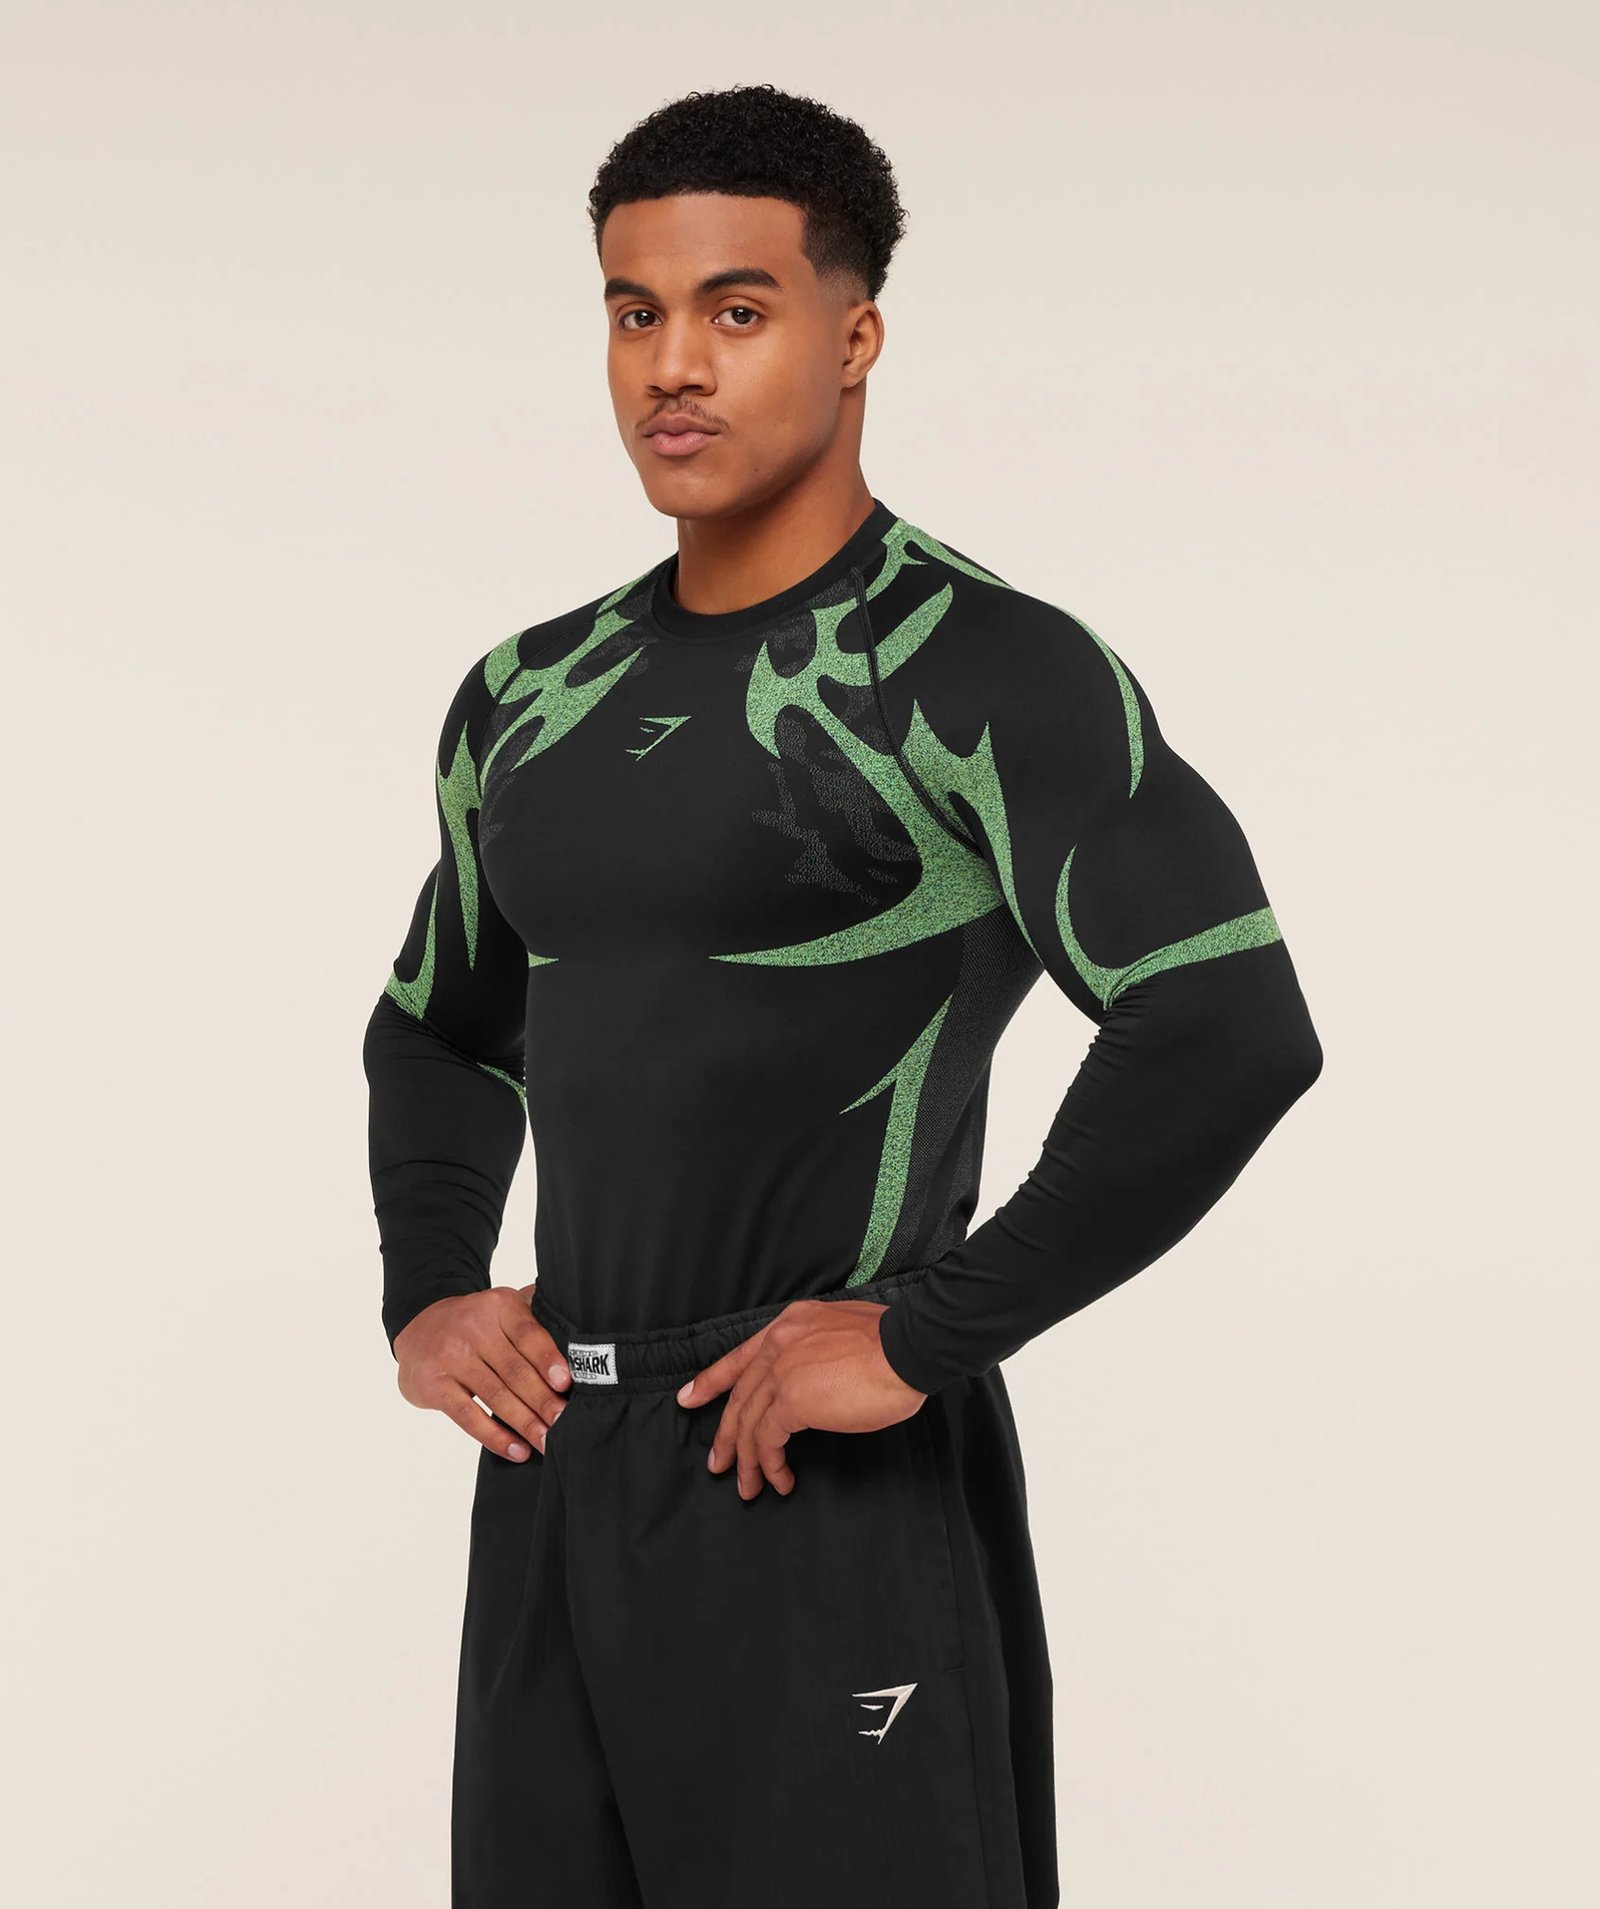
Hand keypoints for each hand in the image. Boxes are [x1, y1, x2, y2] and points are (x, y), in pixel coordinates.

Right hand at [393, 1283, 570, 1459]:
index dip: (548, 1360)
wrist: (418, 1327)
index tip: (566, 1384)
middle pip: (515, 1370)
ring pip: (496, 1396)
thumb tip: (580, 1337)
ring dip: (526, 1424)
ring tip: (548, 1442)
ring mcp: (451, 1357)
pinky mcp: (433, 1385)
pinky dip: (495, 1437)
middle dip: (543, 1401)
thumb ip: (536, 1315)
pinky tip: (517, 1450)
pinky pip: (469, 1416)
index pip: (528, 1334)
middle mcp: (474, 1329)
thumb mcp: (502, 1307)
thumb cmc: (475, 1323)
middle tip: (566, 1424)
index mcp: (499, 1306)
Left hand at [676, 1298, 927, 1500]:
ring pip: (748, 1422)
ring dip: (747, 1460)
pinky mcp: (792, 1400)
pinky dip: (769, 1464)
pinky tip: (779, 1479)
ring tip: (748, 1486)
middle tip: (719, 1463)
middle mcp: (780, 1343)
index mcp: (792, 1324)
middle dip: (726, 1434)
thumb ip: (818, 1352)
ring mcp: (783, 1370)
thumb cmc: (894, 1343)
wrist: (910, 1346)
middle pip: (739, 1394)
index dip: (711, 1380)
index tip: (689, 1398)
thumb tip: (814, 1383)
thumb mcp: (844, 1333)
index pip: (741, 1356)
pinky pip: (767, 1439)